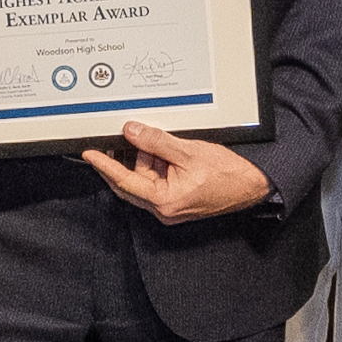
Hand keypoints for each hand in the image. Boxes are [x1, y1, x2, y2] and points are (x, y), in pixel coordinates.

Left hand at [81, 120, 269, 223]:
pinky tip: (166, 152)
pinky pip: (157, 181)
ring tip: (160, 143)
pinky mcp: (177, 201)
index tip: (90, 154)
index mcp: (164, 201)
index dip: (105, 165)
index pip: (124, 181)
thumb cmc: (227, 174)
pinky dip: (157, 165)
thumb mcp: (188, 151)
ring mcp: (170, 207)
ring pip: (145, 180)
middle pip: (131, 183)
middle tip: (115, 141)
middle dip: (125, 161)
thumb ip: (156, 142)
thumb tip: (132, 132)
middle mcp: (164, 209)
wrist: (252, 185)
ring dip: (146, 160)